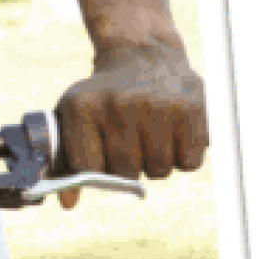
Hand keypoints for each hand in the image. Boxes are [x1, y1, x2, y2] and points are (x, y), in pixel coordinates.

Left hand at [56, 41, 206, 189]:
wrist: (143, 54)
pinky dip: (185, 156)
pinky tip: (174, 131)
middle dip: (130, 166)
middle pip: (127, 174)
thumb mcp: (75, 119)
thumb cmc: (105, 98)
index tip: (103, 153)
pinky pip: (189, 163)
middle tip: (132, 138)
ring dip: (157, 162)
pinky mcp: (193, 109)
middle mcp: (120, 104)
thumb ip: (65, 163)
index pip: (89, 170)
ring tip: (153, 133)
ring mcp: (158, 105)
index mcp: (83, 107)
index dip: (99, 170)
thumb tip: (68, 203)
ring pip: (159, 171)